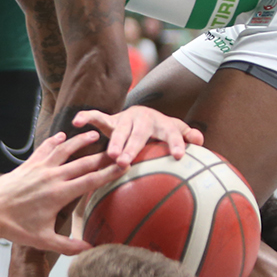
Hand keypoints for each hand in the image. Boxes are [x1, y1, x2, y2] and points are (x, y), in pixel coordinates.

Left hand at [0, 132, 122, 253]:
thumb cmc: (15, 228)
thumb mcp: (43, 240)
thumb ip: (68, 245)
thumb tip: (90, 250)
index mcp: (59, 194)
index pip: (91, 181)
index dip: (108, 173)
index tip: (123, 167)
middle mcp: (52, 177)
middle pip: (82, 163)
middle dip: (101, 156)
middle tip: (116, 149)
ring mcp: (39, 168)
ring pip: (64, 150)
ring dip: (80, 141)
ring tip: (93, 134)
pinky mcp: (28, 165)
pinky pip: (44, 149)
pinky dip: (54, 141)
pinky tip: (62, 136)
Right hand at [71, 106, 203, 166]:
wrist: (144, 114)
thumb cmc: (161, 129)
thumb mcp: (175, 131)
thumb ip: (186, 135)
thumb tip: (199, 140)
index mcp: (161, 123)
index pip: (170, 132)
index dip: (175, 143)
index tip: (179, 156)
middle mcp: (143, 119)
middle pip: (139, 134)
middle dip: (132, 147)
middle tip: (126, 162)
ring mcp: (126, 119)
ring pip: (118, 130)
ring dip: (114, 142)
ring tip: (110, 156)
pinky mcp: (111, 119)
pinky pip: (98, 116)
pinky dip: (87, 117)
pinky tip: (77, 122)